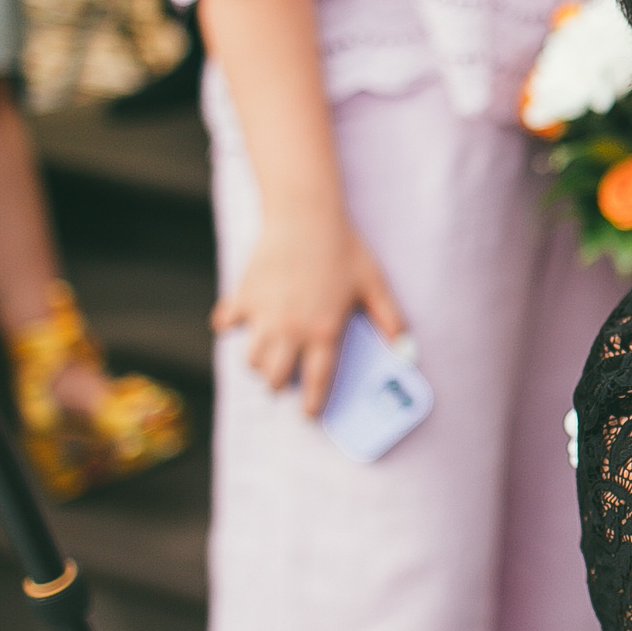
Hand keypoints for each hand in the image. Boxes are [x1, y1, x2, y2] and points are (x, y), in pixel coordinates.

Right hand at [214, 207, 405, 414]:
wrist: (304, 215)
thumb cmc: (343, 248)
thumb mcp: (374, 283)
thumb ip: (389, 318)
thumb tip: (404, 349)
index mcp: (323, 330)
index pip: (317, 380)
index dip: (313, 403)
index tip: (310, 415)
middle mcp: (290, 329)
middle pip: (274, 378)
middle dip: (280, 384)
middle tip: (288, 377)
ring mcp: (263, 315)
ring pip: (250, 359)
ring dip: (259, 362)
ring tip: (270, 352)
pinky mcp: (242, 297)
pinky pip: (226, 324)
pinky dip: (231, 326)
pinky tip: (242, 321)